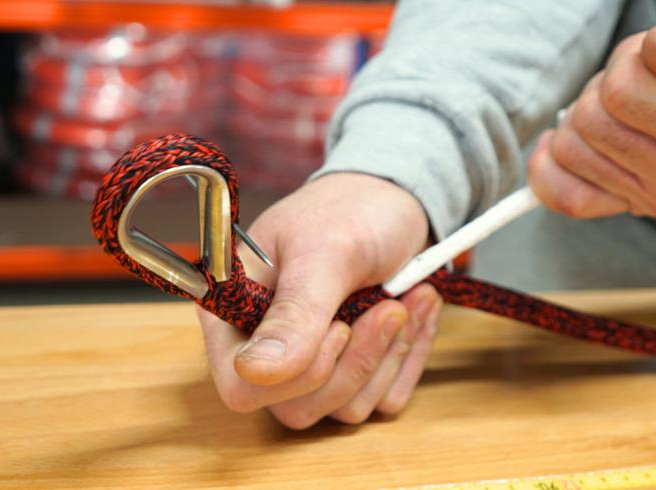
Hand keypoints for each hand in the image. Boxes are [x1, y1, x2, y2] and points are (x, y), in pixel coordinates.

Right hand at [198, 173, 442, 428]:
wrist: (396, 201)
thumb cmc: (352, 211)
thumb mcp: (326, 252)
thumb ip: (294, 312)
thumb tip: (254, 372)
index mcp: (238, 314)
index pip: (241, 388)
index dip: (294, 374)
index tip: (339, 326)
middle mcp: (270, 347)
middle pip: (297, 407)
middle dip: (356, 361)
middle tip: (390, 307)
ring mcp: (314, 363)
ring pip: (346, 407)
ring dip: (389, 354)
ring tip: (407, 297)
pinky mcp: (357, 368)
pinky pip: (384, 397)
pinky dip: (409, 356)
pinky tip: (417, 311)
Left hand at [528, 13, 655, 217]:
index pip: (619, 93)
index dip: (624, 64)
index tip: (650, 60)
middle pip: (588, 121)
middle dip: (597, 92)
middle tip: (629, 84)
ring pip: (570, 151)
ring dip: (579, 123)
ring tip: (617, 111)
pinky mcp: (636, 207)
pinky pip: (567, 196)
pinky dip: (550, 169)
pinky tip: (559, 144)